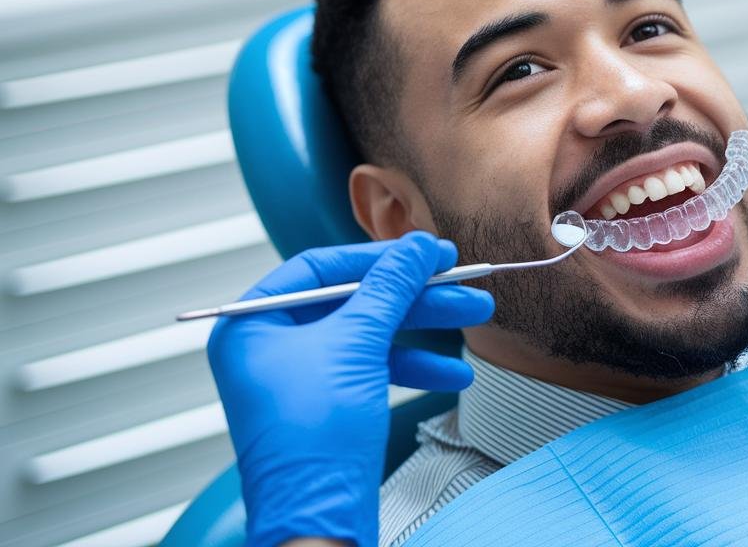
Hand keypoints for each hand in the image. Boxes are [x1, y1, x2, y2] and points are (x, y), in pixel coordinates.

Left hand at [207, 232, 492, 546]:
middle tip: (462, 285)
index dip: (379, 257)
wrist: (316, 519)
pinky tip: (453, 372)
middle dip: (415, 297)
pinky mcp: (327, 406)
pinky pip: (372, 370)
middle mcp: (269, 347)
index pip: (320, 268)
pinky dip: (413, 368)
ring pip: (370, 336)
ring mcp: (299, 379)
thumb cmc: (312, 439)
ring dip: (425, 329)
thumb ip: (390, 288)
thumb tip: (417, 248)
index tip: (426, 253)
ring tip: (474, 317)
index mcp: (252, 324)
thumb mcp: (356, 345)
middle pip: (354, 302)